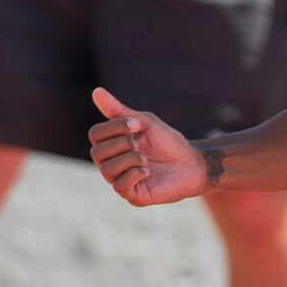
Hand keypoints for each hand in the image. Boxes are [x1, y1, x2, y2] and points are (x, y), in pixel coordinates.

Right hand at [87, 88, 211, 205]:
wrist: (191, 163)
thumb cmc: (168, 142)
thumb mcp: (144, 122)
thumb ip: (118, 110)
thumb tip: (95, 91)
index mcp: (113, 144)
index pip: (95, 134)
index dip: (113, 127)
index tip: (137, 125)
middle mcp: (112, 162)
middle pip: (96, 152)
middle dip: (121, 143)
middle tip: (140, 143)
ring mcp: (120, 180)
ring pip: (106, 170)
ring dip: (129, 159)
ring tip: (146, 158)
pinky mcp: (132, 195)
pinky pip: (119, 185)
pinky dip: (134, 173)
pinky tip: (148, 170)